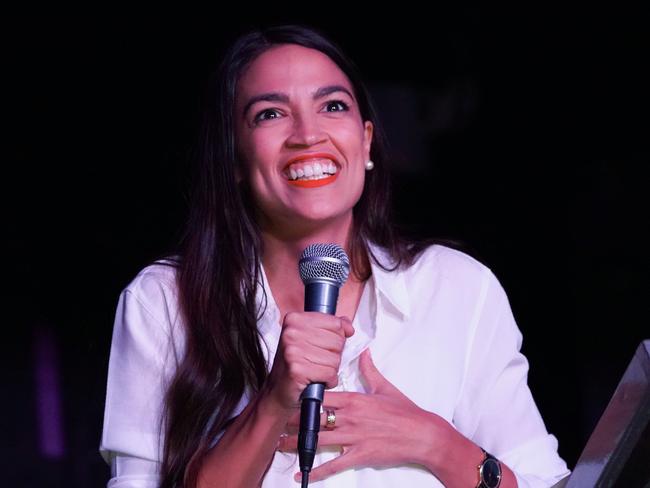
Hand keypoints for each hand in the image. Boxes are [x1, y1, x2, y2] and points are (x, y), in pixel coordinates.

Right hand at [262, 312, 354, 412]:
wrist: (279, 391)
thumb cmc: (296, 364)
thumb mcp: (311, 338)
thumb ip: (332, 328)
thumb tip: (349, 327)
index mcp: (295, 319)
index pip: (335, 323)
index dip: (337, 338)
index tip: (323, 346)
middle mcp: (291, 333)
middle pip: (337, 341)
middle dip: (334, 355)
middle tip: (317, 361)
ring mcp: (292, 351)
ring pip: (335, 359)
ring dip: (331, 369)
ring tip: (315, 371)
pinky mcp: (297, 370)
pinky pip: (330, 373)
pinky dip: (328, 380)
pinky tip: (316, 380)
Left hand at [278, 348, 450, 482]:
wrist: (422, 434)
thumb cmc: (405, 411)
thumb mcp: (385, 387)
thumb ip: (369, 370)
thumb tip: (364, 351)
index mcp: (354, 399)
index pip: (322, 395)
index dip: (303, 396)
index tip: (289, 396)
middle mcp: (350, 417)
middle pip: (315, 417)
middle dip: (293, 420)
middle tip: (276, 422)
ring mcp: (353, 437)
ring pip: (319, 440)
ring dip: (297, 443)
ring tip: (280, 444)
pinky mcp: (360, 455)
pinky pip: (334, 464)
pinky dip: (317, 471)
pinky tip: (302, 475)